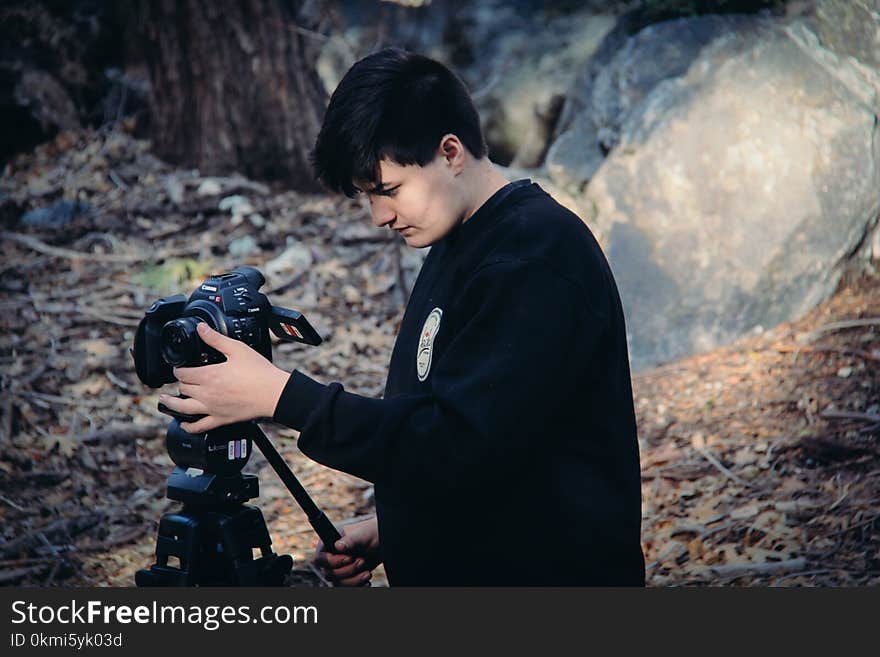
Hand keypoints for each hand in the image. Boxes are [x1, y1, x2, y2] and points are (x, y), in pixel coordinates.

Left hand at [159, 322, 289, 432]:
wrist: (273, 393)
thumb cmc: (259, 373)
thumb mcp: (237, 349)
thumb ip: (216, 338)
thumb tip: (201, 329)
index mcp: (209, 375)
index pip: (183, 373)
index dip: (178, 369)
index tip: (179, 367)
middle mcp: (207, 393)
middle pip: (183, 388)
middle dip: (180, 382)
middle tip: (182, 379)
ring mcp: (212, 408)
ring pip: (183, 409)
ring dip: (171, 404)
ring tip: (164, 401)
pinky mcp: (220, 419)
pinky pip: (199, 427)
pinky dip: (188, 426)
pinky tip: (184, 424)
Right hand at [314, 516, 380, 586]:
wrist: (382, 542)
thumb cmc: (370, 533)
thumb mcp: (361, 535)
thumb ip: (350, 540)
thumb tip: (338, 546)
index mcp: (329, 544)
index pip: (320, 559)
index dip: (332, 562)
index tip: (349, 558)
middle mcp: (331, 557)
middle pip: (329, 574)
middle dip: (348, 571)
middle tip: (362, 561)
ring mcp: (339, 568)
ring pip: (337, 583)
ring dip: (354, 580)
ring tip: (367, 573)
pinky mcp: (348, 577)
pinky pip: (346, 587)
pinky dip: (357, 586)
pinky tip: (366, 580)